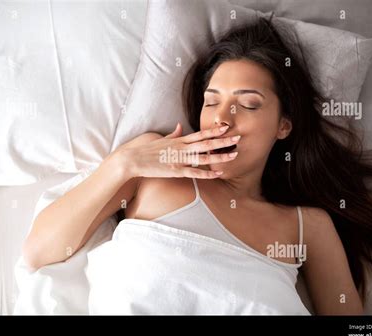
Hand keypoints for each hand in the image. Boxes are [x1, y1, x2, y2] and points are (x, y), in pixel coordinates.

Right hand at [113, 123, 239, 178]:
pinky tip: (218, 173)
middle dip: (223, 141)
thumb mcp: (161, 138)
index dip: (214, 131)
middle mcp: (181, 148)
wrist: (133, 159)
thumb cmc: (146, 149)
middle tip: (238, 138)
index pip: (200, 134)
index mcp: (179, 140)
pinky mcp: (175, 171)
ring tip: (233, 156)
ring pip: (204, 157)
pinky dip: (207, 173)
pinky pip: (195, 172)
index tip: (226, 128)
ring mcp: (179, 159)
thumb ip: (174, 134)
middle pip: (206, 143)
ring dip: (220, 156)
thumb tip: (181, 126)